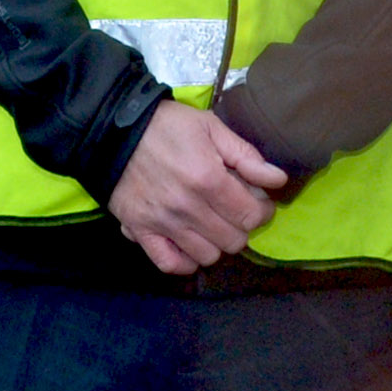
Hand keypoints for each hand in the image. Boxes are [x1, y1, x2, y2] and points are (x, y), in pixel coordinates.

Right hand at [109, 101, 288, 275]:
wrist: (113, 130)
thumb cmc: (167, 126)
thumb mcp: (211, 128)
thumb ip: (246, 156)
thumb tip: (278, 180)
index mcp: (208, 179)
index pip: (251, 216)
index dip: (262, 211)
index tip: (258, 201)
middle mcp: (188, 208)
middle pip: (233, 241)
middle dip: (241, 226)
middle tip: (234, 209)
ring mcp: (163, 224)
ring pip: (207, 256)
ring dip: (216, 242)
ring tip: (212, 223)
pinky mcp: (141, 232)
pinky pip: (170, 264)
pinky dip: (185, 260)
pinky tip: (189, 243)